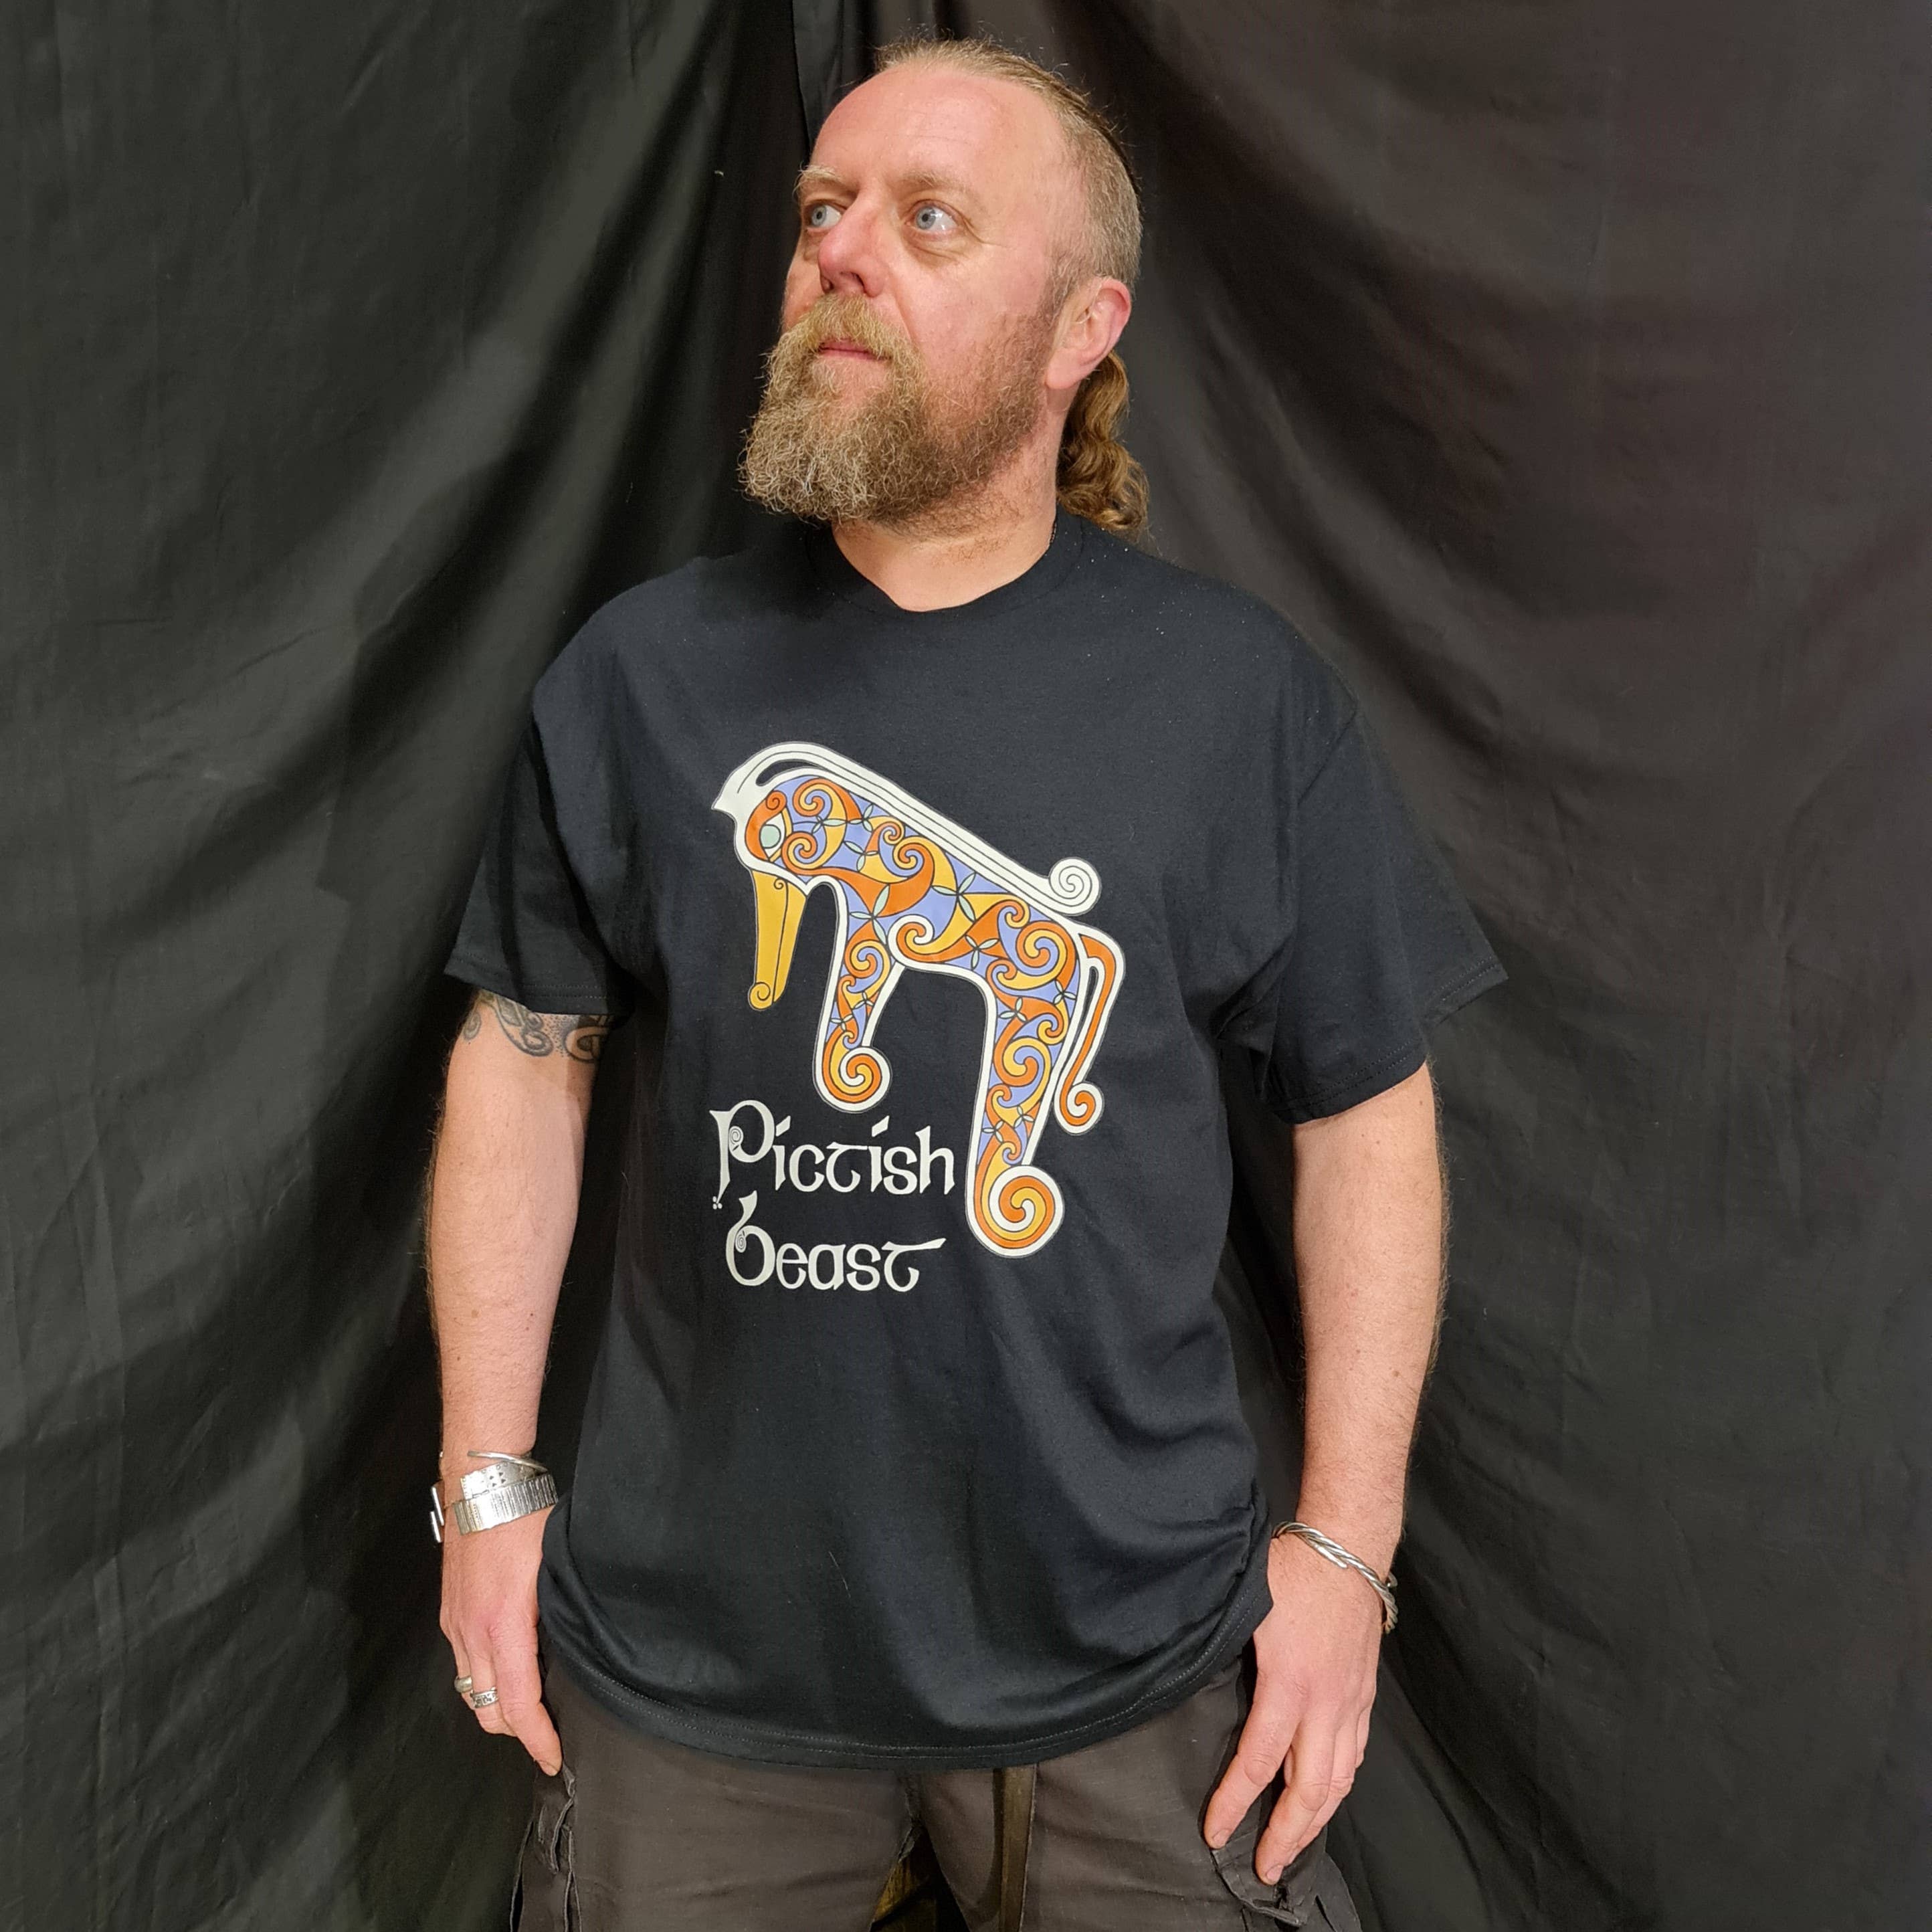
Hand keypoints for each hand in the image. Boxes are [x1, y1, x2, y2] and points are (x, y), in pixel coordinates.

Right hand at [439, 1505, 560, 1774]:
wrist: (480, 1485)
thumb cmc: (523, 1517)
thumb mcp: (556, 1565)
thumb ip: (562, 1610)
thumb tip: (582, 1641)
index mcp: (504, 1625)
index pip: (517, 1703)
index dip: (537, 1738)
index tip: (555, 1758)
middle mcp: (472, 1633)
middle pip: (487, 1710)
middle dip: (517, 1731)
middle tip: (548, 1733)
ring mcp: (455, 1625)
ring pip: (470, 1690)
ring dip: (497, 1707)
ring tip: (531, 1707)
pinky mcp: (449, 1613)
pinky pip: (463, 1664)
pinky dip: (484, 1679)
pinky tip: (508, 1668)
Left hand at [1202, 1530, 1382, 1881]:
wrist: (1347, 1548)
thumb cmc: (1291, 1570)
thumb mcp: (1245, 1607)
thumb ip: (1224, 1652)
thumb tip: (1191, 1679)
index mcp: (1288, 1684)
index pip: (1258, 1762)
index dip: (1233, 1803)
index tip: (1214, 1832)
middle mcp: (1325, 1703)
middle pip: (1310, 1791)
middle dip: (1286, 1837)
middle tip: (1264, 1868)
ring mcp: (1350, 1702)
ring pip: (1340, 1780)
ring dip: (1316, 1821)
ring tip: (1293, 1846)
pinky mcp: (1364, 1695)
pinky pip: (1356, 1754)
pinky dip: (1340, 1785)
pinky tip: (1325, 1796)